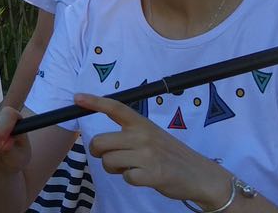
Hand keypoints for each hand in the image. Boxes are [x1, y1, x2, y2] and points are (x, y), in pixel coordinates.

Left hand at [77, 93, 231, 206]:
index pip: (116, 108)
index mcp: (142, 124)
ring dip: (115, 169)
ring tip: (133, 167)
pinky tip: (145, 177)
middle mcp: (143, 135)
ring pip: (108, 161)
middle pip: (100, 142)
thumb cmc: (170, 155)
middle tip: (116, 158)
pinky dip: (131, 180)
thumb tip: (101, 141)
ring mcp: (147, 155)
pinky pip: (125, 177)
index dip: (95, 102)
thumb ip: (129, 134)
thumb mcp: (152, 135)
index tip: (77, 98)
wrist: (200, 175)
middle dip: (100, 154)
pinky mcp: (152, 174)